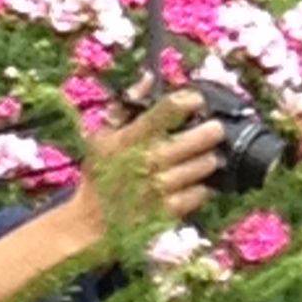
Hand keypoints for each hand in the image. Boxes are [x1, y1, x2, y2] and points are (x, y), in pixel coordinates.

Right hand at [80, 92, 226, 240]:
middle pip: (206, 134)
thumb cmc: (99, 174)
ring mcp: (163, 186)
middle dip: (212, 129)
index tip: (195, 102)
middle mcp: (153, 158)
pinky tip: (192, 182)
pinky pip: (201, 192)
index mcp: (136, 135)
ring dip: (207, 158)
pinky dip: (201, 186)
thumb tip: (149, 77)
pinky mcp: (169, 210)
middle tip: (209, 130)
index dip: (193, 99)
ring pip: (207, 163)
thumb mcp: (104, 135)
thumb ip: (126, 104)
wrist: (90, 224)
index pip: (175, 106)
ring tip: (199, 156)